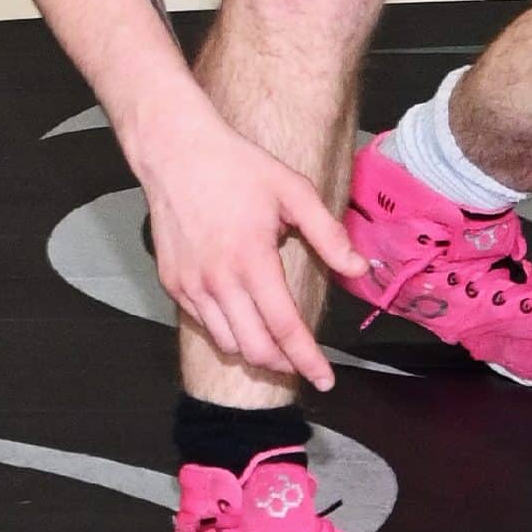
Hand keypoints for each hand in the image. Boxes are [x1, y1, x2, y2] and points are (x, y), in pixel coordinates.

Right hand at [137, 112, 368, 394]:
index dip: (308, 360)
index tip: (326, 380)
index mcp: (251, 260)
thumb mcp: (293, 190)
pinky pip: (204, 324)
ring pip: (227, 343)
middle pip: (254, 349)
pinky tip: (244, 317)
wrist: (175, 151)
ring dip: (255, 352)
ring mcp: (190, 286)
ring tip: (277, 343)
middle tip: (304, 363)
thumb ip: (328, 234)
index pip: (285, 328)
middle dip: (284, 365)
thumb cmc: (237, 166)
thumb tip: (358, 269)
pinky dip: (228, 331)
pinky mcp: (172, 284)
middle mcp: (218, 281)